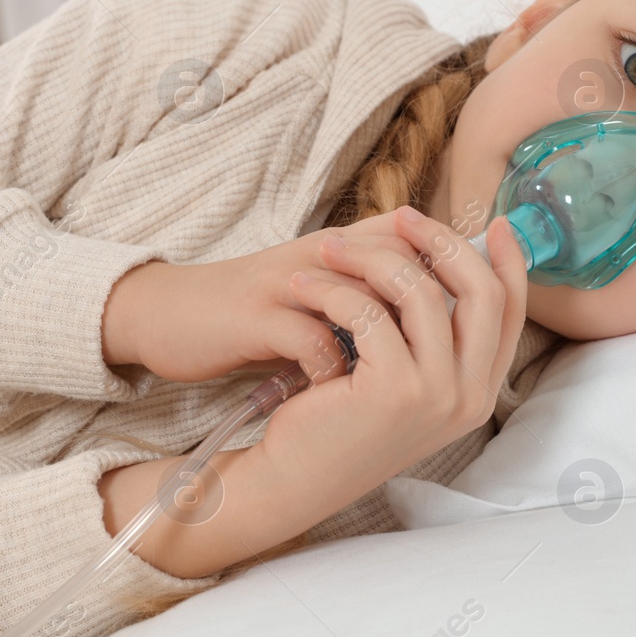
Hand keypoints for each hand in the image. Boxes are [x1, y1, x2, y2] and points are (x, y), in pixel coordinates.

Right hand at [102, 210, 422, 383]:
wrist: (168, 315)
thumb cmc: (250, 312)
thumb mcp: (312, 293)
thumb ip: (365, 292)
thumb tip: (432, 315)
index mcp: (338, 247)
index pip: (414, 242)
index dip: (449, 278)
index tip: (467, 327)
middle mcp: (319, 255)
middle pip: (402, 264)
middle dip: (428, 318)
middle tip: (441, 365)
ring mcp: (289, 283)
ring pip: (365, 300)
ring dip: (385, 348)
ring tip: (397, 387)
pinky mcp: (257, 317)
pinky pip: (315, 340)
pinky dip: (334, 372)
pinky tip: (338, 394)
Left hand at [247, 205, 529, 511]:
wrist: (295, 477)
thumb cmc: (340, 420)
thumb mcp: (402, 378)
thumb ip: (432, 335)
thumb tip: (442, 256)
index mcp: (479, 393)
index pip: (511, 312)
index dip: (509, 261)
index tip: (492, 222)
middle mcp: (469, 398)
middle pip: (479, 291)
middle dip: (441, 242)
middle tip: (401, 216)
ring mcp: (437, 396)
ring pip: (420, 292)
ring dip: (371, 256)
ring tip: (331, 248)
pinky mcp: (394, 391)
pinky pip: (369, 312)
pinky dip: (333, 289)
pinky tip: (305, 285)